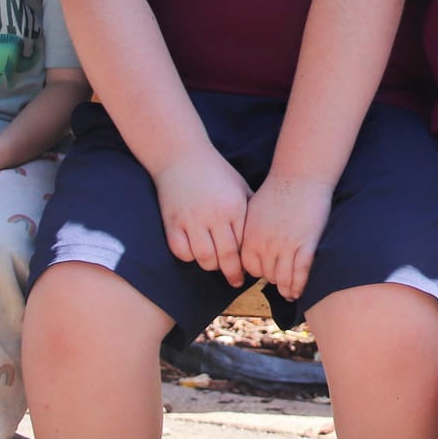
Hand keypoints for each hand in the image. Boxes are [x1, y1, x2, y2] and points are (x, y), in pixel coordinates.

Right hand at [153, 148, 252, 284]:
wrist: (182, 157)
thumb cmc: (217, 172)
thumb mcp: (240, 187)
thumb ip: (251, 209)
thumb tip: (266, 234)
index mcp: (234, 208)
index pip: (244, 245)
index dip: (248, 261)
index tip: (251, 270)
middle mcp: (213, 216)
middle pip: (226, 256)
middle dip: (233, 273)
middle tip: (237, 281)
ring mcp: (191, 220)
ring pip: (203, 258)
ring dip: (211, 266)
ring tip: (217, 265)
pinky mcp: (172, 223)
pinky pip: (181, 252)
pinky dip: (189, 257)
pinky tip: (196, 254)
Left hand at [240, 174, 333, 300]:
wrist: (301, 176)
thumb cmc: (279, 189)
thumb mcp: (254, 210)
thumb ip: (250, 231)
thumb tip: (249, 244)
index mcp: (250, 236)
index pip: (249, 266)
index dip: (258, 272)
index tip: (266, 274)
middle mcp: (265, 244)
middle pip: (267, 275)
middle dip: (273, 280)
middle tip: (280, 285)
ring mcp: (286, 246)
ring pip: (283, 278)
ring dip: (286, 288)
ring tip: (290, 293)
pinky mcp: (305, 245)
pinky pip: (301, 273)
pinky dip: (299, 284)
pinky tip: (299, 290)